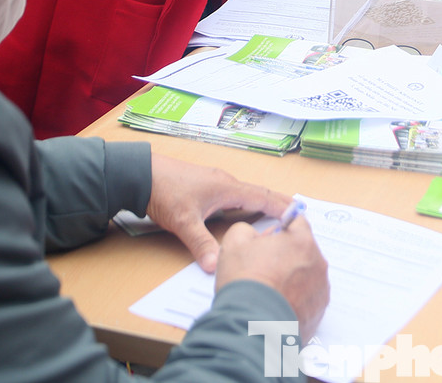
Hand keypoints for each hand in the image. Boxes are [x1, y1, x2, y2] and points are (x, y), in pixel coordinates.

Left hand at [145, 153, 288, 271]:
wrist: (140, 174)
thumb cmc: (165, 192)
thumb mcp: (184, 222)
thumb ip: (201, 244)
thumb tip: (217, 267)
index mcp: (227, 188)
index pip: (263, 197)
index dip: (282, 206)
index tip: (301, 214)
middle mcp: (225, 182)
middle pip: (258, 195)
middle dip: (277, 206)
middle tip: (295, 218)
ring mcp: (214, 184)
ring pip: (244, 196)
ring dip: (260, 206)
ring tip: (275, 218)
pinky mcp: (204, 187)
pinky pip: (233, 197)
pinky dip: (245, 206)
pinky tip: (243, 216)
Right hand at [217, 219, 328, 335]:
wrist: (252, 326)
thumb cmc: (245, 282)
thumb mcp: (234, 244)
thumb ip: (247, 230)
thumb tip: (255, 236)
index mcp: (302, 241)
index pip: (296, 222)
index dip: (279, 229)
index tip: (267, 240)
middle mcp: (318, 263)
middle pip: (302, 251)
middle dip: (285, 256)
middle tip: (262, 269)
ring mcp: (321, 289)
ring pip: (306, 276)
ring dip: (291, 279)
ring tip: (268, 292)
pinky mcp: (318, 312)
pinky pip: (308, 299)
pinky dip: (295, 300)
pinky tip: (276, 306)